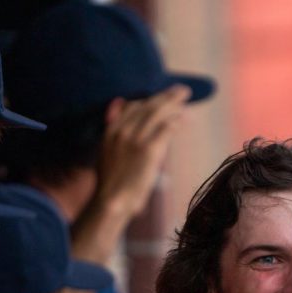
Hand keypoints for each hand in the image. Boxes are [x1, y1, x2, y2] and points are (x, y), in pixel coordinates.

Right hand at [95, 85, 190, 217]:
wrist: (112, 201)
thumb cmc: (112, 181)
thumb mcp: (105, 149)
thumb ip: (112, 125)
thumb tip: (118, 102)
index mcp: (111, 130)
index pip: (132, 105)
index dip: (149, 99)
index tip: (162, 98)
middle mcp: (122, 131)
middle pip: (147, 105)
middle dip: (166, 96)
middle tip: (182, 90)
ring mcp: (135, 140)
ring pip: (158, 113)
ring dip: (174, 104)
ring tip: (186, 98)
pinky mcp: (149, 150)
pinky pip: (166, 128)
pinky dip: (176, 122)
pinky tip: (183, 120)